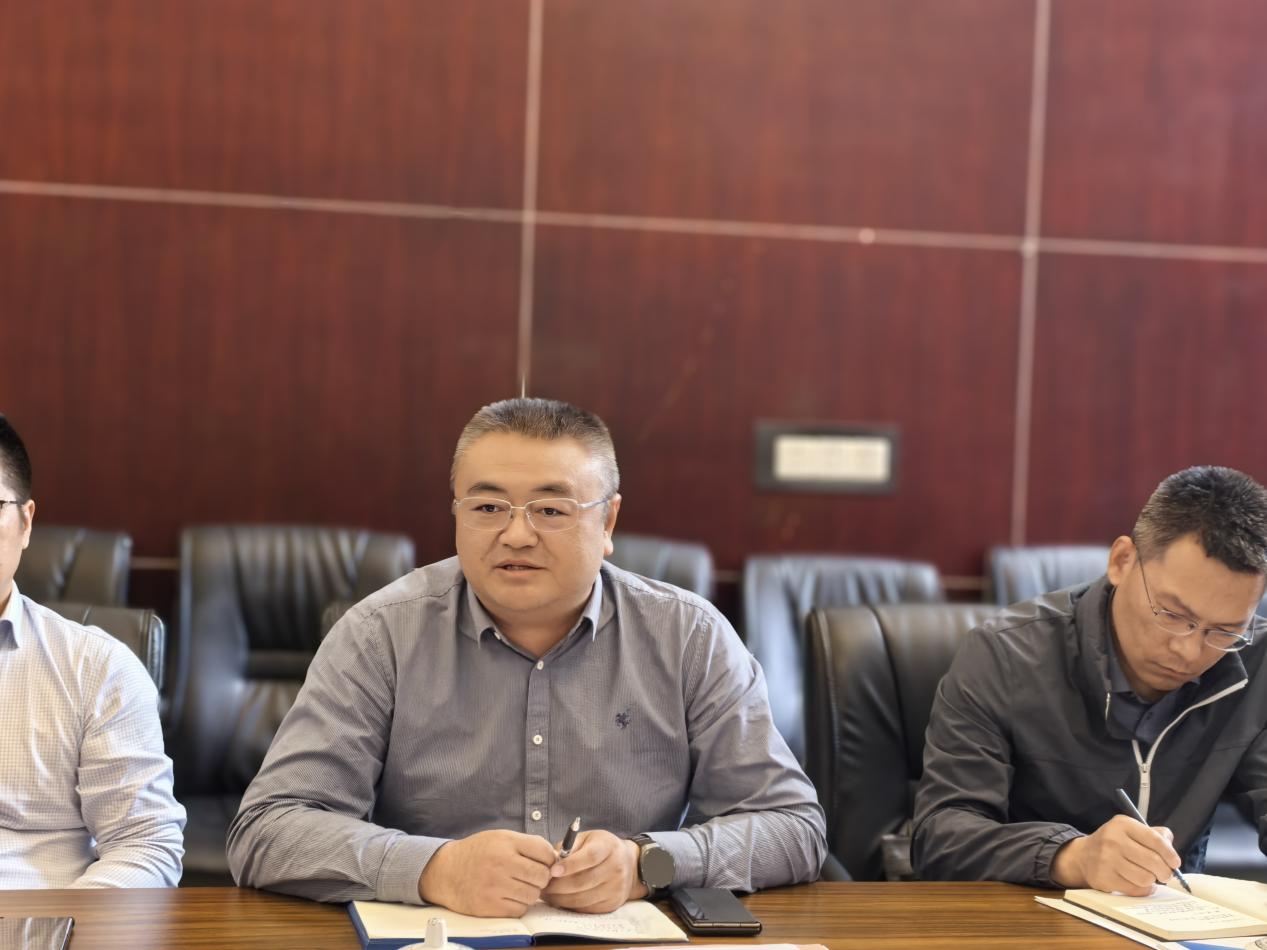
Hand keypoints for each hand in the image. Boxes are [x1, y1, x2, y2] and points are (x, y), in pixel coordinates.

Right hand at [418, 829, 556, 916]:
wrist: (445, 871)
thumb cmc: (477, 853)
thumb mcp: (500, 837)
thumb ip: (526, 845)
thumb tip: (555, 859)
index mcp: (505, 842)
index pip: (544, 851)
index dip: (550, 859)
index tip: (545, 863)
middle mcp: (501, 863)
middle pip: (542, 875)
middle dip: (542, 878)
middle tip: (532, 877)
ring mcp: (495, 886)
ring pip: (533, 894)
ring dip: (530, 892)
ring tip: (518, 886)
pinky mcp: (489, 906)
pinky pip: (519, 909)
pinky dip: (519, 905)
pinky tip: (508, 896)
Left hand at [542, 830, 645, 912]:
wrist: (629, 864)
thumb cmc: (601, 848)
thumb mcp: (588, 838)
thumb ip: (569, 846)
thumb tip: (550, 861)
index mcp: (608, 847)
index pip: (590, 857)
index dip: (570, 865)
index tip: (552, 871)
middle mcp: (615, 868)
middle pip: (583, 881)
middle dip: (558, 886)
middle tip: (541, 885)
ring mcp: (615, 888)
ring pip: (582, 898)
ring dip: (560, 898)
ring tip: (546, 894)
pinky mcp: (612, 904)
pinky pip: (586, 909)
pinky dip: (569, 906)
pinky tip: (559, 900)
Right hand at [1050, 815, 1181, 895]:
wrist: (1083, 856)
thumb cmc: (1115, 843)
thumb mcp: (1131, 831)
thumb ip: (1155, 835)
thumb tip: (1172, 851)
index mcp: (1123, 824)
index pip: (1155, 839)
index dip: (1170, 854)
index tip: (1175, 863)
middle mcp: (1113, 840)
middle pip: (1153, 861)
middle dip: (1165, 871)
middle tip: (1165, 874)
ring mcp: (1107, 859)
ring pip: (1146, 878)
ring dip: (1152, 880)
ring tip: (1148, 877)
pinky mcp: (1104, 878)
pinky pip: (1135, 889)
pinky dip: (1143, 889)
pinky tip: (1139, 884)